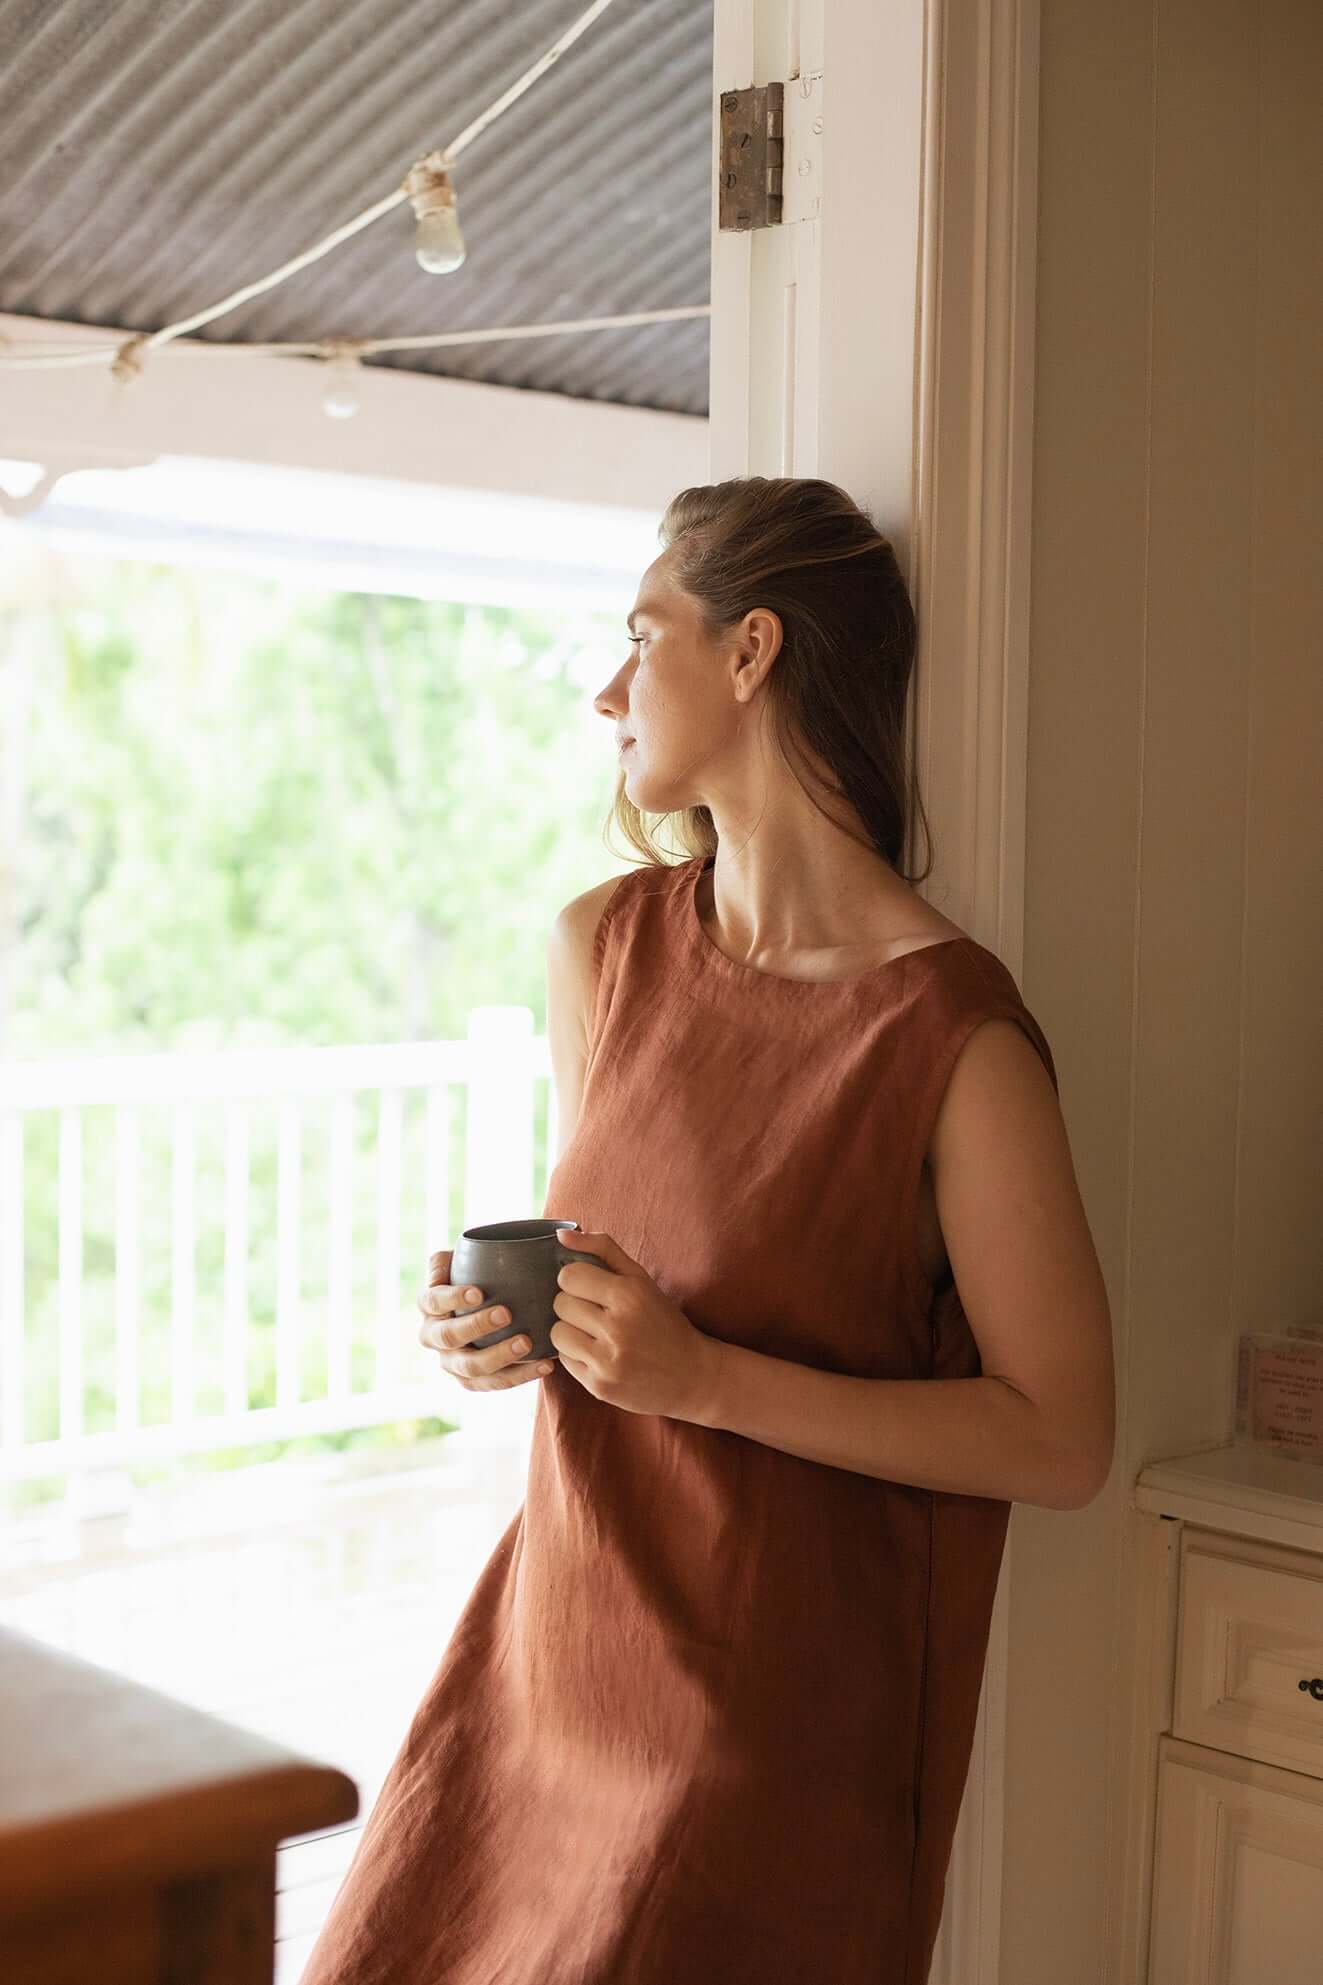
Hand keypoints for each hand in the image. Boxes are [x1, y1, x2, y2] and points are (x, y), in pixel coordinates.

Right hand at [416, 1248, 555, 1390]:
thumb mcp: (462, 1260)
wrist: (490, 1306)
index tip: (478, 1293)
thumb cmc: (477, 1277)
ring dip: (499, 1356)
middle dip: (476, 1326)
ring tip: (527, 1343)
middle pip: (448, 1337)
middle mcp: (434, 1337)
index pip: (432, 1301)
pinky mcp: (474, 1381)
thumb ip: (453, 1257)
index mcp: (429, 1305)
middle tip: (506, 1314)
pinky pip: (495, 1383)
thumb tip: (442, 1270)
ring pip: (470, 1368)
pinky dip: (521, 1376)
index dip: (451, 1298)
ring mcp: (452, 1363)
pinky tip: (546, 1364)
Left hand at [551, 1229, 719, 1421]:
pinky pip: (564, 1361)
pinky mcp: (599, 1386)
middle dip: (573, 1305)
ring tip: (593, 1334)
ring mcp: (607, 1360)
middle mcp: (617, 1328)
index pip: (569, 1276)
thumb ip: (602, 1249)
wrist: (692, 1375)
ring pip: (557, 1333)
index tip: (589, 1287)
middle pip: (561, 1304)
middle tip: (595, 1312)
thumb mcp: (641, 1280)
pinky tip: (598, 1354)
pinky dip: (576, 1355)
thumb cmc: (663, 1322)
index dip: (575, 1279)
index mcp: (629, 1295)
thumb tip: (560, 1235)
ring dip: (570, 1331)